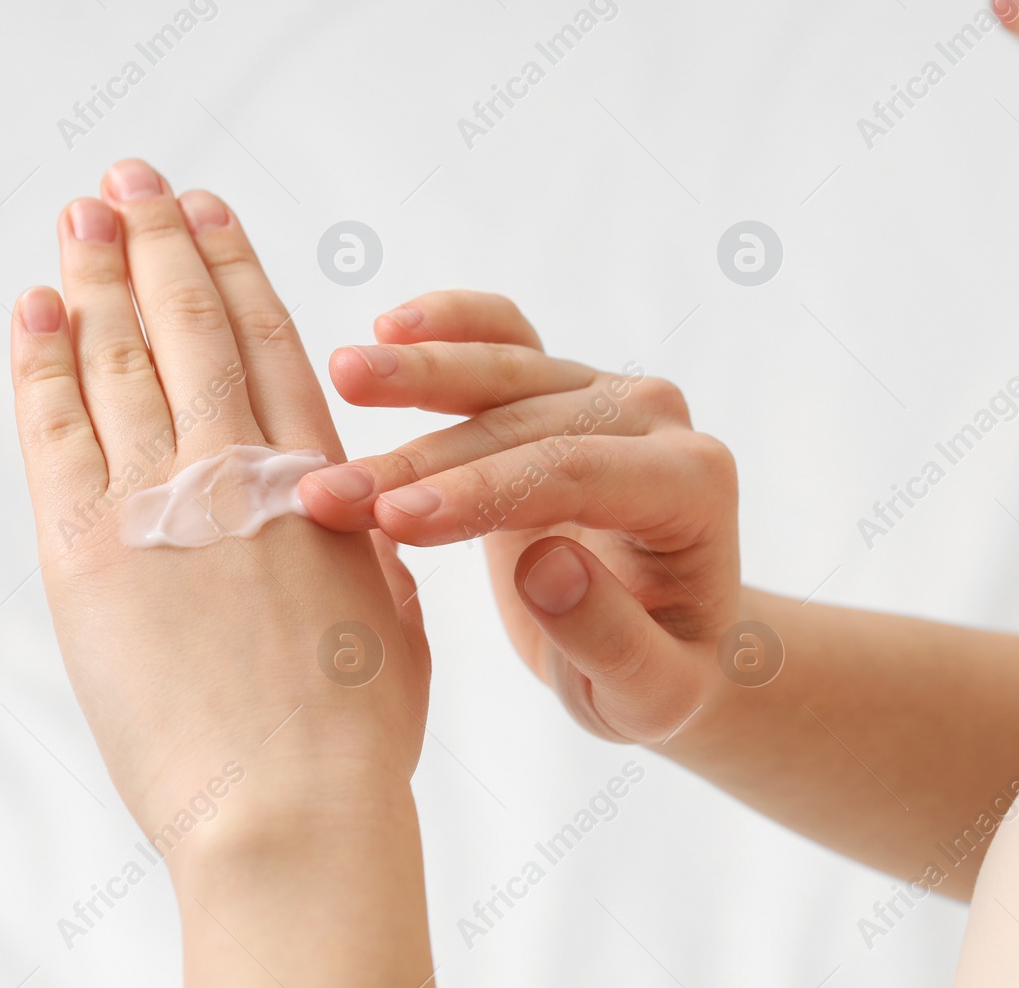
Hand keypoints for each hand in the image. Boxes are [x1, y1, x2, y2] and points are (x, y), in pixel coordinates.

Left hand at [9, 160, 430, 984]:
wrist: (290, 804)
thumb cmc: (357, 728)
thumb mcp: (393, 613)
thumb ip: (363, 539)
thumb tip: (348, 505)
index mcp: (322, 475)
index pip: (268, 340)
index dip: (234, 266)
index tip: (210, 213)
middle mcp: (238, 464)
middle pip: (187, 323)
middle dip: (158, 240)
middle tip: (133, 180)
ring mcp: (158, 499)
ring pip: (119, 355)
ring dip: (97, 274)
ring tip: (82, 215)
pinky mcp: (89, 549)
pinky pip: (55, 428)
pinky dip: (43, 360)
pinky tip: (37, 308)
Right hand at [298, 291, 740, 744]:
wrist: (668, 642)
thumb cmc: (660, 675)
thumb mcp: (650, 695)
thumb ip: (611, 639)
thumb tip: (546, 565)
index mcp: (693, 487)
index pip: (575, 476)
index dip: (480, 494)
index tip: (395, 522)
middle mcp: (658, 422)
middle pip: (527, 420)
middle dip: (421, 458)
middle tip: (325, 490)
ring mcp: (608, 396)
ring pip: (507, 368)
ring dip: (416, 375)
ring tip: (341, 376)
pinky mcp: (562, 388)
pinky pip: (507, 337)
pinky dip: (451, 323)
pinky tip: (388, 325)